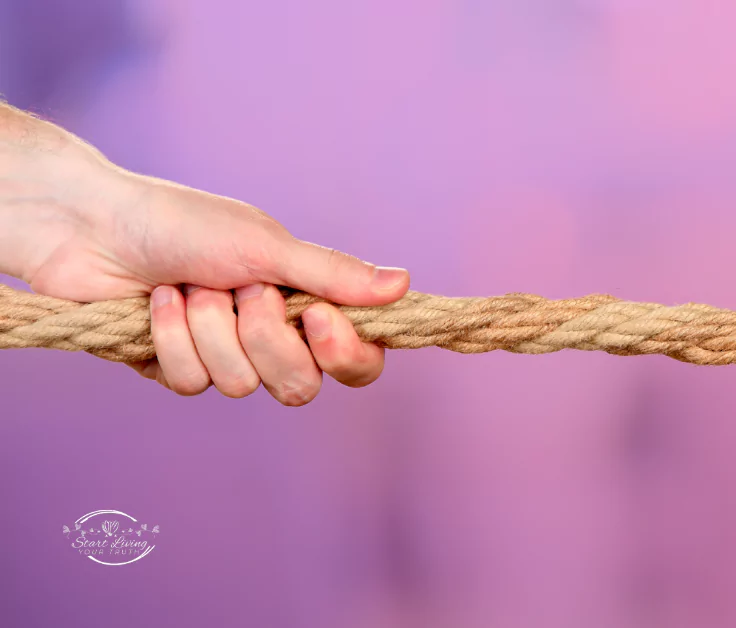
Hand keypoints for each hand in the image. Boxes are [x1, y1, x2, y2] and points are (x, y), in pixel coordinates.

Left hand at [0, 103, 408, 405]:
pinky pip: (190, 384)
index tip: (314, 316)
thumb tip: (404, 284)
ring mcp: (224, 356)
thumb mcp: (267, 246)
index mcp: (306, 303)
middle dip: (264, 338)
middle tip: (241, 291)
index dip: (344, 354)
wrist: (92, 225)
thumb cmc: (184, 223)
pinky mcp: (175, 368)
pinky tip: (158, 302)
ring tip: (189, 286)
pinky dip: (171, 338)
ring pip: (239, 385)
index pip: (358, 362)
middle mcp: (272, 336)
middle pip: (300, 386)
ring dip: (209, 328)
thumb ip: (334, 274)